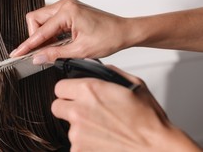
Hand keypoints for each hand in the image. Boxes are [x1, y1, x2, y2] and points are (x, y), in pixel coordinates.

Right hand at [10, 0, 130, 62]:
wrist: (124, 31)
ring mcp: (67, 5)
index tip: (17, 53)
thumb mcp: (80, 50)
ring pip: (41, 19)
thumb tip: (37, 57)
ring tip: (54, 48)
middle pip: (35, 19)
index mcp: (67, 11)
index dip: (28, 45)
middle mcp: (65, 4)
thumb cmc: (109, 37)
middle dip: (35, 37)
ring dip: (44, 35)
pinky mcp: (69, 9)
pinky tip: (59, 42)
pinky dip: (51, 32)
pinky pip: (51, 19)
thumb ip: (55, 54)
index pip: (40, 30)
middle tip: (42, 52)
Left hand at [51, 66, 200, 151]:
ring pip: (68, 126)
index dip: (68, 90)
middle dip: (68, 108)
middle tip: (85, 112)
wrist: (157, 149)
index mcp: (89, 91)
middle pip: (57, 106)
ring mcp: (77, 133)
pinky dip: (85, 143)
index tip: (73, 94)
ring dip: (79, 127)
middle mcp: (78, 111)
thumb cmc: (148, 121)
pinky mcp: (79, 150)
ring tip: (102, 129)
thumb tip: (99, 69)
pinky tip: (102, 140)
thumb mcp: (133, 84)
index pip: (59, 87)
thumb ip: (109, 73)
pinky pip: (75, 143)